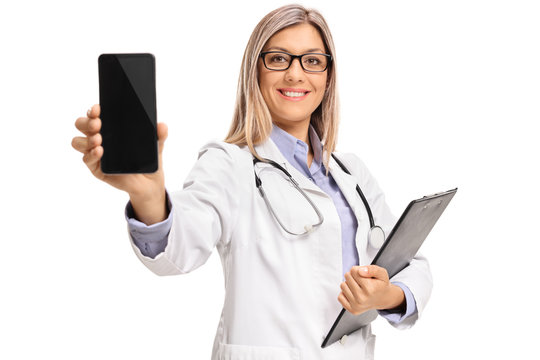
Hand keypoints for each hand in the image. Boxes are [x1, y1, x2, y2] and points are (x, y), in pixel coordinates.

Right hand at [72, 104, 168, 224]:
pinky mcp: (96, 168)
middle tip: (98, 123)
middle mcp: (98, 138)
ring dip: (86, 139)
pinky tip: (99, 151)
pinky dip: (91, 154)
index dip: (93, 110)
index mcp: (110, 128)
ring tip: (99, 140)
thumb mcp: (156, 145)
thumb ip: (160, 135)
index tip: (98, 108)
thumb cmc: (147, 159)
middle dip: (86, 122)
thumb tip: (162, 125)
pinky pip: (86, 159)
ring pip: (78, 142)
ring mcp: (95, 153)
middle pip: (82, 125)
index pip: (95, 114)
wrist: (149, 182)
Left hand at [338, 265, 404, 315]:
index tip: (365, 274)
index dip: (359, 270)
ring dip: (349, 284)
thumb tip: (360, 271)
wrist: (383, 299)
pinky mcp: (352, 310)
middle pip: (347, 276)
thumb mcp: (382, 273)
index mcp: (370, 288)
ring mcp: (356, 305)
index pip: (353, 270)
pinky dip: (345, 293)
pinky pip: (340, 296)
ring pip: (343, 285)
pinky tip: (354, 294)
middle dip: (353, 276)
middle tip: (362, 281)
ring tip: (358, 287)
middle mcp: (362, 298)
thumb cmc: (381, 285)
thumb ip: (372, 269)